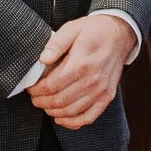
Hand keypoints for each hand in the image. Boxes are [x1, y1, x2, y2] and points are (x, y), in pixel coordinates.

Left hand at [27, 14, 135, 129]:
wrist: (119, 34)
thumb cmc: (94, 31)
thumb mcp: (72, 28)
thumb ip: (56, 43)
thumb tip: (42, 59)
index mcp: (81, 63)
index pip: (52, 85)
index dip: (37, 90)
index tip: (30, 88)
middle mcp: (92, 80)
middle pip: (59, 101)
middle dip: (42, 102)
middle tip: (34, 98)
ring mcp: (101, 91)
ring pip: (71, 111)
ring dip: (53, 112)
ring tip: (44, 106)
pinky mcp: (107, 97)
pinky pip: (89, 117)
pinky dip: (73, 122)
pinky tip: (61, 119)